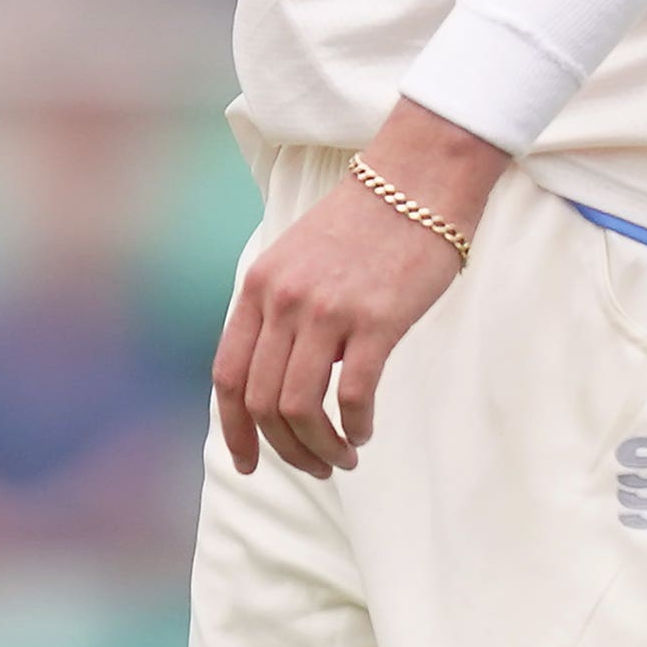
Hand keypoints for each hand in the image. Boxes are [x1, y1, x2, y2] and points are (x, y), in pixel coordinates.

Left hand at [212, 101, 502, 477]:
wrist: (418, 180)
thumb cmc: (364, 223)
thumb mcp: (298, 259)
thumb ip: (280, 310)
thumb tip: (279, 378)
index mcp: (259, 287)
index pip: (228, 377)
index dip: (234, 430)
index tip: (247, 463)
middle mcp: (284, 301)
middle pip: (262, 404)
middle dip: (286, 449)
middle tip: (315, 466)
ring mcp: (327, 311)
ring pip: (301, 409)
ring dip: (321, 448)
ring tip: (343, 456)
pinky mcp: (375, 320)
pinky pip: (352, 396)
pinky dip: (355, 426)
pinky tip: (365, 430)